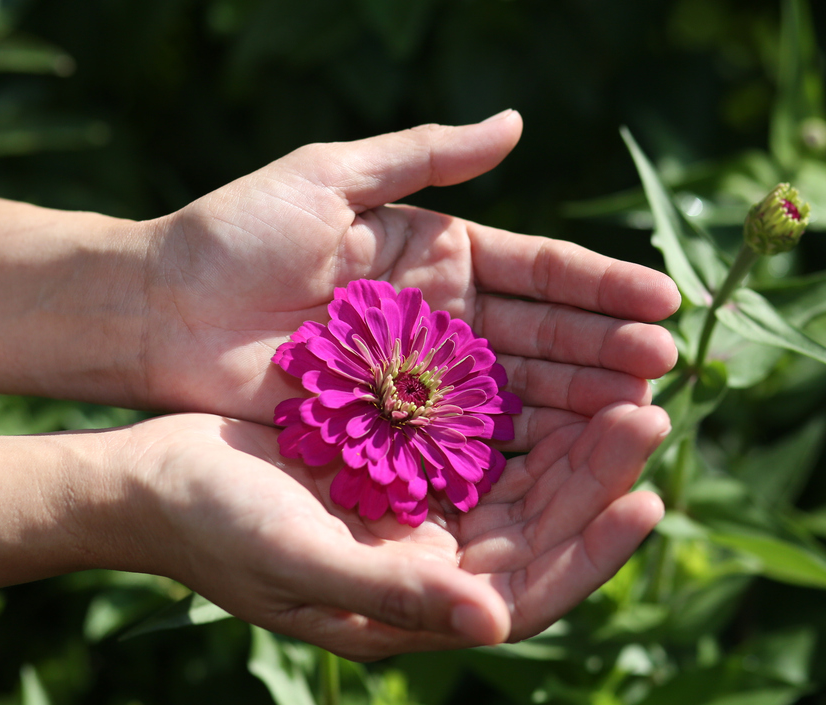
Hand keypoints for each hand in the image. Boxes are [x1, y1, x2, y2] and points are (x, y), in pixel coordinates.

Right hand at [118, 404, 668, 660]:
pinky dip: (520, 410)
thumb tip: (493, 625)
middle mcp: (431, 567)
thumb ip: (394, 596)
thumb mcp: (301, 562)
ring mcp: (420, 514)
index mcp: (414, 607)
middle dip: (597, 476)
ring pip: (522, 482)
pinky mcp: (403, 463)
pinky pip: (482, 441)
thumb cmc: (213, 528)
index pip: (530, 592)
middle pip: (541, 530)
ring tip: (624, 383)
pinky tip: (555, 370)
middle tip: (648, 410)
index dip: (593, 550)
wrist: (151, 479)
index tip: (648, 494)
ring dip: (571, 439)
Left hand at [134, 112, 678, 449]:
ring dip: (576, 405)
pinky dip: (514, 450)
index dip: (600, 288)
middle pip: (542, 338)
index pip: (539, 272)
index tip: (661, 302)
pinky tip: (565, 460)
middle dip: (604, 353)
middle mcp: (442, 318)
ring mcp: (418, 378)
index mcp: (439, 253)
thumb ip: (424, 156)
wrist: (160, 310)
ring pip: (514, 393)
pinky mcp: (387, 429)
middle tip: (666, 370)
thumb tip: (515, 123)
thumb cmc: (236, 234)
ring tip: (638, 415)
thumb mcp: (329, 176)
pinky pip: (462, 441)